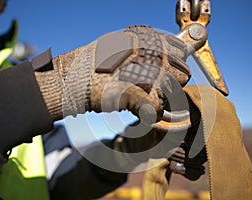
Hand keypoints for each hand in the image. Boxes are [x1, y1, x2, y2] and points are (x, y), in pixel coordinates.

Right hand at [34, 25, 189, 120]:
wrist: (69, 78)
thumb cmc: (94, 65)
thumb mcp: (122, 46)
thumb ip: (147, 51)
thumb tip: (175, 53)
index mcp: (147, 37)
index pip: (180, 51)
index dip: (174, 66)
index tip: (167, 73)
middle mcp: (151, 50)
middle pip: (182, 74)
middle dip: (170, 85)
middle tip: (151, 88)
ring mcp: (146, 71)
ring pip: (173, 93)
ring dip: (159, 100)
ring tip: (140, 97)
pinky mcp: (137, 92)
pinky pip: (157, 109)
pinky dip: (149, 114)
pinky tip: (137, 109)